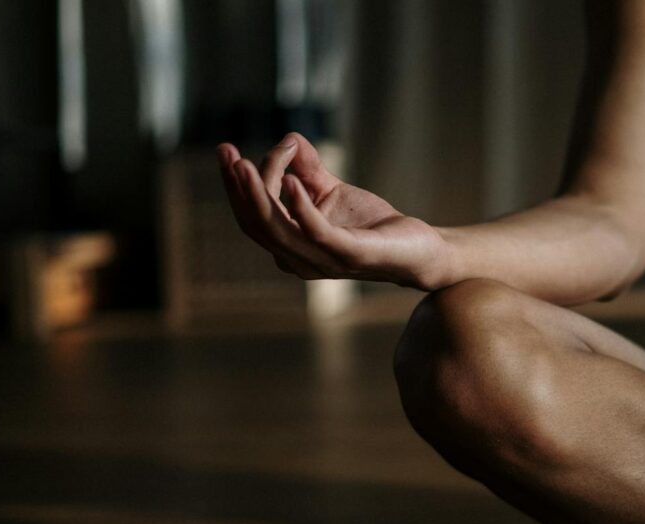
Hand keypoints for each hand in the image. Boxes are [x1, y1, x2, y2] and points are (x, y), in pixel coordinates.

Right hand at [217, 133, 451, 288]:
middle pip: (256, 225)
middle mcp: (299, 260)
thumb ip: (309, 169)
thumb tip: (289, 139)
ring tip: (246, 164)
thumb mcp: (333, 190)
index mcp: (290, 246)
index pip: (251, 217)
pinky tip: (291, 181)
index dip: (234, 187)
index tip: (226, 151)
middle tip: (227, 153)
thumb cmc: (374, 226)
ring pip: (278, 230)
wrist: (419, 249)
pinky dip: (300, 205)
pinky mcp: (349, 255)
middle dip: (237, 188)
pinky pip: (315, 232)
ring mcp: (322, 262)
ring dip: (259, 195)